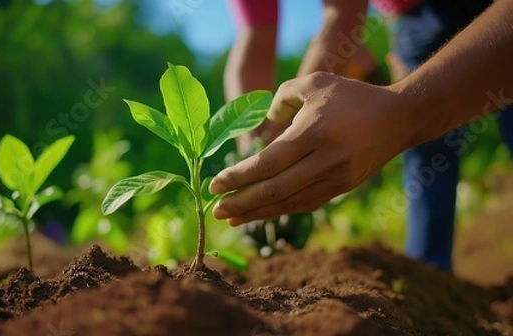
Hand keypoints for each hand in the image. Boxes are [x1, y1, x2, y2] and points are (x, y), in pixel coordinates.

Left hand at [210, 72, 414, 225]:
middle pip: (274, 190)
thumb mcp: (315, 82)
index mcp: (314, 132)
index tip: (214, 185)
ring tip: (231, 218)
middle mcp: (324, 160)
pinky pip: (306, 204)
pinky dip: (281, 210)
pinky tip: (262, 213)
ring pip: (289, 203)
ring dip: (257, 213)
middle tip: (215, 210)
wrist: (399, 118)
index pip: (268, 163)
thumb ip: (282, 96)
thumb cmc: (352, 96)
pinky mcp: (342, 188)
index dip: (238, 177)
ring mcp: (335, 178)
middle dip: (241, 202)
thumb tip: (266, 123)